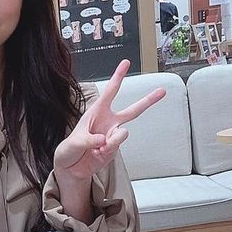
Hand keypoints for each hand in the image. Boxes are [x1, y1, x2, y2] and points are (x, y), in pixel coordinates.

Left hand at [53, 60, 165, 181]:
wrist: (70, 169)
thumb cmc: (68, 150)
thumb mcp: (73, 143)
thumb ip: (89, 140)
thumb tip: (103, 140)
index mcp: (96, 112)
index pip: (110, 92)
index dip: (118, 76)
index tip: (126, 62)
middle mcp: (108, 122)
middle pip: (133, 110)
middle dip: (148, 101)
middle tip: (162, 91)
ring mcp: (112, 136)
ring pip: (123, 134)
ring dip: (111, 142)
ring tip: (98, 148)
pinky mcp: (114, 150)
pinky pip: (115, 149)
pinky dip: (105, 153)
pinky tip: (96, 155)